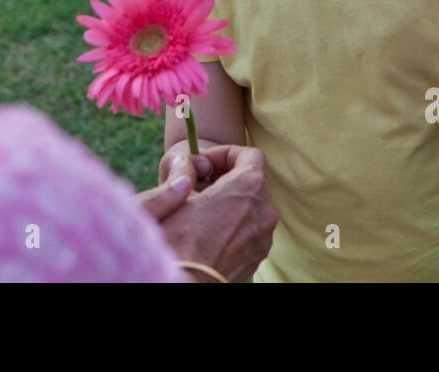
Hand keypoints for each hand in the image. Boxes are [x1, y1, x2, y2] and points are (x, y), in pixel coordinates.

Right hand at [151, 144, 277, 281]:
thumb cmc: (176, 240)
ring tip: (202, 208)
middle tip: (199, 184)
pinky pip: (251, 228)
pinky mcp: (258, 256)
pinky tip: (210, 230)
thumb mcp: (173, 194)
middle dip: (228, 176)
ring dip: (232, 200)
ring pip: (253, 206)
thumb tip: (188, 161)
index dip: (226, 153)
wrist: (183, 284)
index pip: (250, 155)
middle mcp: (265, 210)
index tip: (203, 164)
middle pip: (253, 180)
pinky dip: (236, 222)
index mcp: (248, 187)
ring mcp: (264, 236)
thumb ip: (183, 168)